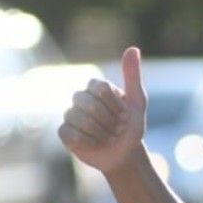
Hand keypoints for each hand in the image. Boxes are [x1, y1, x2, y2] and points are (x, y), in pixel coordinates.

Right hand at [58, 46, 147, 174]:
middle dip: (109, 122)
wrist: (124, 154)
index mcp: (96, 87)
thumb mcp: (138, 102)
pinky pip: (70, 134)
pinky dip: (88, 142)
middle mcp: (81, 98)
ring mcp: (70, 115)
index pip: (101, 88)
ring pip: (79, 120)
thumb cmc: (131, 127)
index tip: (125, 115)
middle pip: (90, 105)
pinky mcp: (65, 133)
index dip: (115, 106)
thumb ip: (133, 76)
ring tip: (108, 138)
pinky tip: (95, 144)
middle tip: (117, 129)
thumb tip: (133, 48)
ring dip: (100, 134)